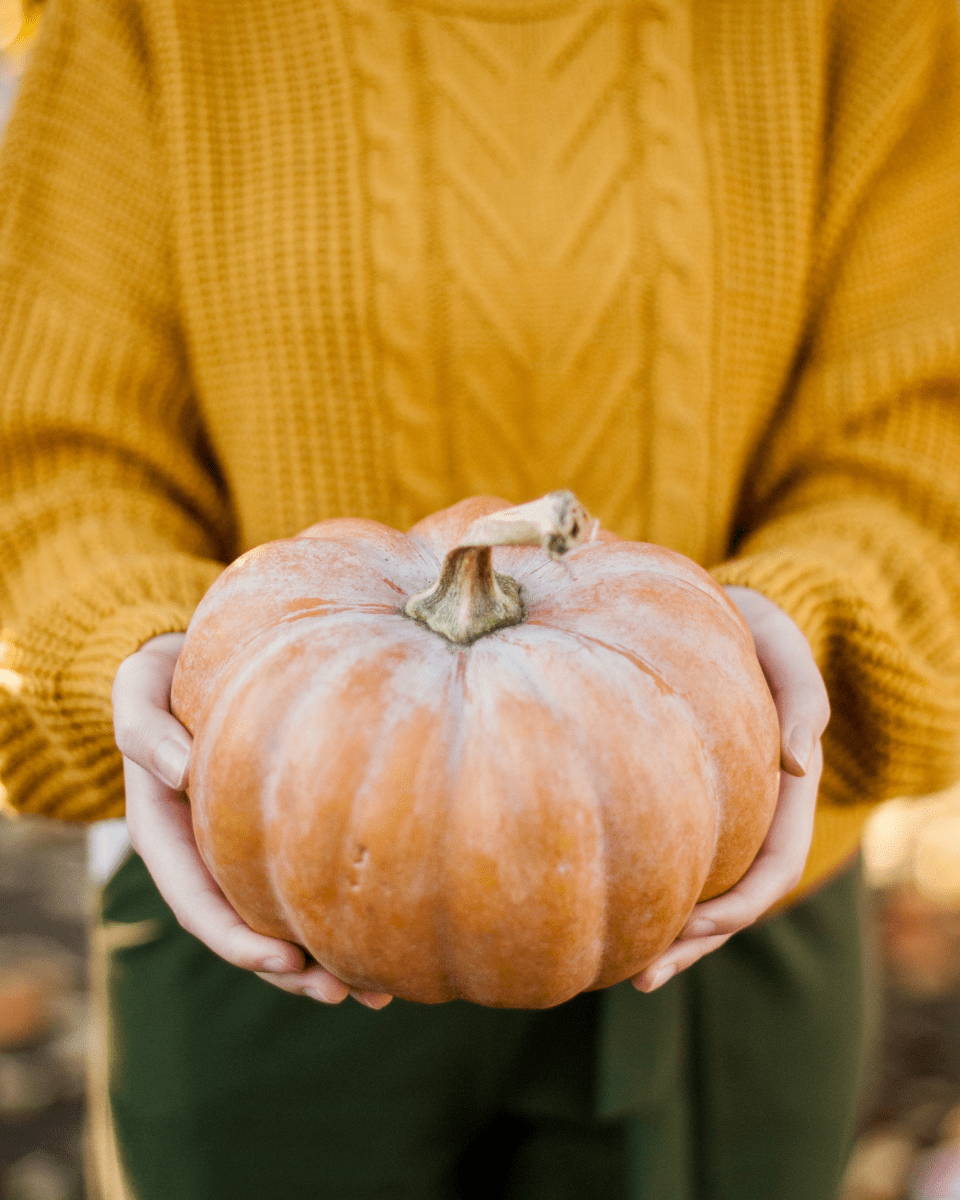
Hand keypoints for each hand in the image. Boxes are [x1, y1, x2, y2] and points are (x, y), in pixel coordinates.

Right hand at [112, 633, 391, 1009]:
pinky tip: (387, 935)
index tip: (282, 959)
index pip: (196, 900)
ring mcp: (239, 845)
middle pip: (243, 926)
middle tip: (344, 991)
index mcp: (164, 829)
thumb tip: (180, 770)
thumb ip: (143, 727)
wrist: (192, 658)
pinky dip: (337, 911)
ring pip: (278, 916)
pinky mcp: (277, 828)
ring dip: (320, 961)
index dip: (235, 937)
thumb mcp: (138, 688)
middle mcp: (203, 849)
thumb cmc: (163, 671)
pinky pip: (303, 877)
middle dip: (289, 970)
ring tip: (377, 990)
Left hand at [632, 586, 829, 992]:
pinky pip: (662, 855)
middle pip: (733, 898)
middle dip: (694, 942)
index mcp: (781, 790)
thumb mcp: (780, 644)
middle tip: (643, 976)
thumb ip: (802, 698)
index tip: (698, 926)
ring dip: (668, 936)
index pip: (773, 866)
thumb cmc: (745, 624)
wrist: (703, 609)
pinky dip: (640, 890)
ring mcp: (713, 812)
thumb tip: (797, 766)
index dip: (742, 905)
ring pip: (696, 889)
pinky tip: (602, 913)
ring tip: (622, 974)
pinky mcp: (673, 800)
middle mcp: (749, 812)